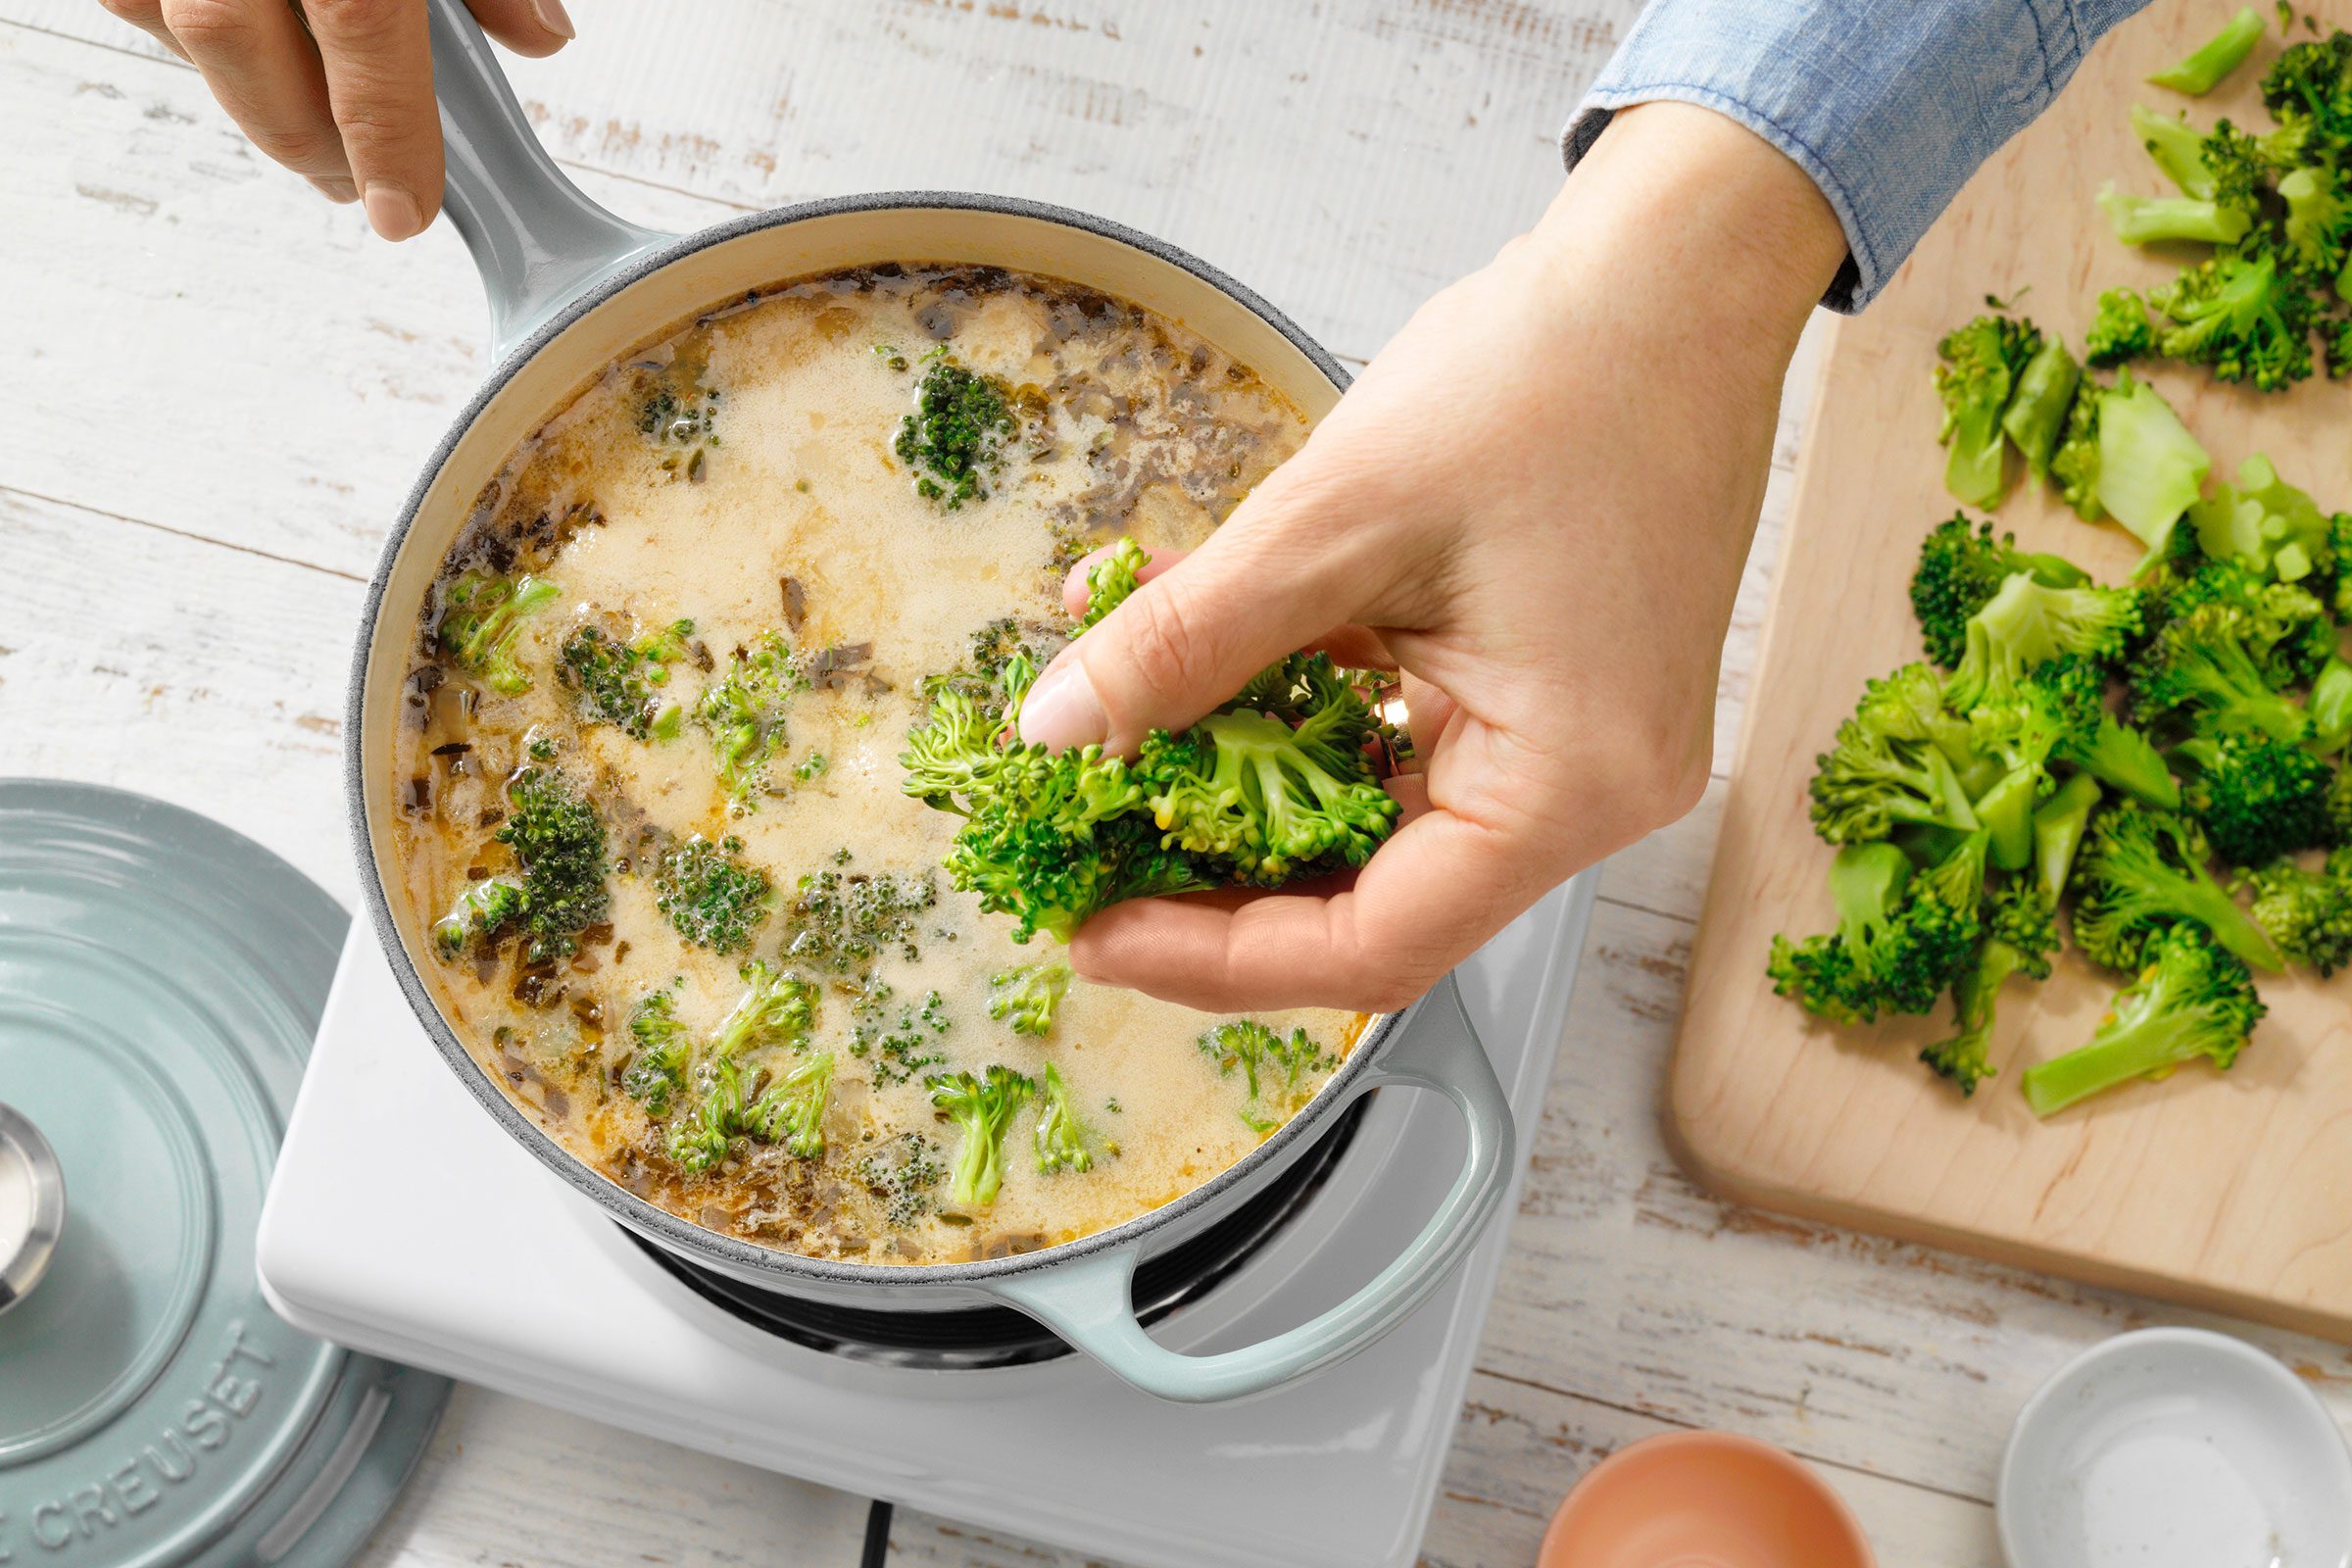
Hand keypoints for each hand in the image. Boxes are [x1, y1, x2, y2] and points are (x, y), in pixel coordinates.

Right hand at [98, 0, 572, 236]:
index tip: (405, 215)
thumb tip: (543, 39)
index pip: (364, 31)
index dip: (388, 137)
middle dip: (308, 138)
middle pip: (244, 47)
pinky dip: (190, 33)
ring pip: (181, 27)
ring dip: (246, 90)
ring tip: (309, 127)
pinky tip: (249, 53)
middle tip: (356, 185)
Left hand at [1018, 102, 1849, 1013]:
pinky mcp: (1554, 699)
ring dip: (1250, 805)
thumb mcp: (1336, 518)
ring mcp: (1581, 750)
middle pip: (1380, 906)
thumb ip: (1188, 639)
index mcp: (1571, 784)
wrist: (1673, 274)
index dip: (1216, 960)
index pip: (1375, 945)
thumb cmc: (1554, 374)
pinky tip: (1204, 682)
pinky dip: (1303, 729)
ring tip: (1123, 775)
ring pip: (1384, 831)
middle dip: (1222, 893)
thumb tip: (1058, 729)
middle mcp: (1594, 797)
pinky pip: (1409, 753)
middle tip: (1090, 868)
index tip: (1096, 933)